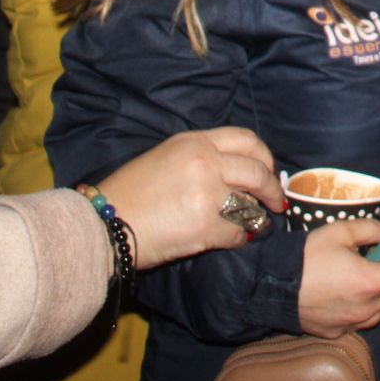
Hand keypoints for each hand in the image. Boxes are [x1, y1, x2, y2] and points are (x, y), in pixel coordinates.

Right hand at [95, 127, 286, 268]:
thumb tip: (238, 172)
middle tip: (275, 203)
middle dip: (271, 190)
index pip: (247, 140)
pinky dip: (237, 239)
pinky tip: (229, 240)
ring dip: (252, 217)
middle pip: (257, 171)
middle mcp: (206, 161)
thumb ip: (202, 157)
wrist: (104, 224)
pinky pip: (237, 233)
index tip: (269, 171)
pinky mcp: (206, 225)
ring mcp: (208, 193)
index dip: (264, 157)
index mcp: (195, 142)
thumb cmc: (130, 193)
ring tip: (248, 224)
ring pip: (250, 205)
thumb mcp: (165, 157)